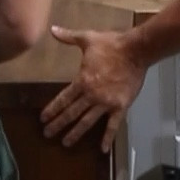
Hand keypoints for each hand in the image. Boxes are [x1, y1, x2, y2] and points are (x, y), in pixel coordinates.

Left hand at [40, 27, 144, 151]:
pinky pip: (112, 125)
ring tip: (66, 143)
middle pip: (72, 113)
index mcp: (82, 80)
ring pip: (87, 122)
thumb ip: (69, 37)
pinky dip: (107, 138)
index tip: (43, 119)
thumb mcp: (88, 38)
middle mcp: (91, 95)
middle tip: (48, 134)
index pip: (63, 99)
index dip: (52, 110)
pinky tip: (103, 150)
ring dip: (76, 133)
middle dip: (58, 124)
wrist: (136, 50)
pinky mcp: (120, 106)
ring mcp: (106, 103)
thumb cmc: (112, 44)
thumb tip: (53, 29)